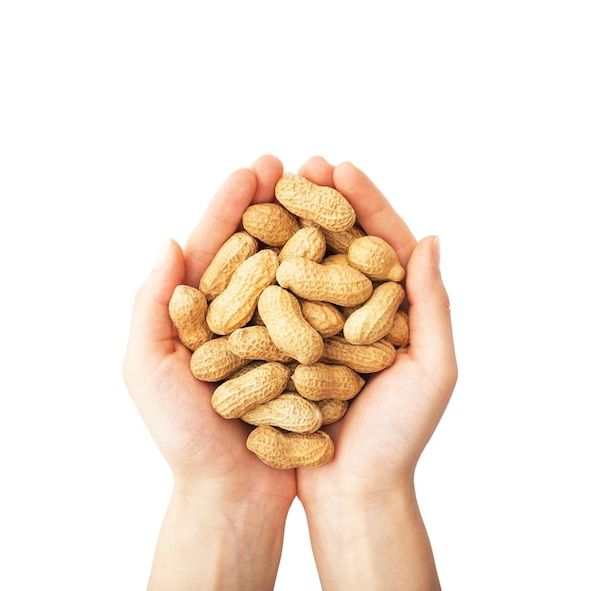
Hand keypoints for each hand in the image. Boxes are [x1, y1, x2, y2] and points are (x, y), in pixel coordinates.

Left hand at [122, 155, 295, 590]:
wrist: (235, 495)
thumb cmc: (185, 439)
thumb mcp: (148, 371)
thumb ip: (150, 305)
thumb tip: (168, 241)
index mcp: (197, 312)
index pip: (215, 244)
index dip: (231, 203)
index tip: (255, 166)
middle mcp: (240, 315)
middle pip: (259, 248)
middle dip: (276, 204)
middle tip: (297, 162)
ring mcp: (277, 332)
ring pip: (296, 271)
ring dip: (311, 229)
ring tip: (331, 190)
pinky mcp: (308, 354)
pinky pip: (324, 308)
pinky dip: (335, 276)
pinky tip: (352, 246)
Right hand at [294, 156, 456, 589]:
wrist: (351, 490)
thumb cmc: (397, 438)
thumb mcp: (431, 370)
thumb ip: (433, 306)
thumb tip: (433, 237)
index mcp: (399, 311)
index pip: (384, 244)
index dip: (365, 203)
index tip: (340, 167)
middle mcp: (358, 312)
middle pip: (340, 246)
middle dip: (322, 204)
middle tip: (300, 163)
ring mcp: (321, 326)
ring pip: (305, 268)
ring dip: (289, 227)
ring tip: (270, 188)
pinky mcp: (290, 347)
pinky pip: (277, 302)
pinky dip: (266, 271)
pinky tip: (248, 240)